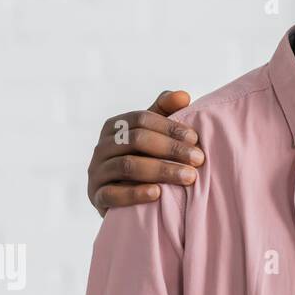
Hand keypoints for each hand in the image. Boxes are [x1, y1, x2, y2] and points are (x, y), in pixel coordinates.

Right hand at [86, 90, 203, 216]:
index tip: (195, 138)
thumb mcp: (152, 133)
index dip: (169, 126)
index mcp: (115, 127)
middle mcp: (101, 147)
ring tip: (189, 177)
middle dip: (171, 148)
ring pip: (126, 166)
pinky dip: (135, 193)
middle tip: (198, 159)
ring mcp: (97, 172)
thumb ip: (165, 111)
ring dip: (161, 170)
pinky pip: (112, 194)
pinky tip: (157, 194)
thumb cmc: (143, 158)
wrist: (123, 199)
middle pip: (136, 140)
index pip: (141, 119)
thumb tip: (183, 95)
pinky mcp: (96, 197)